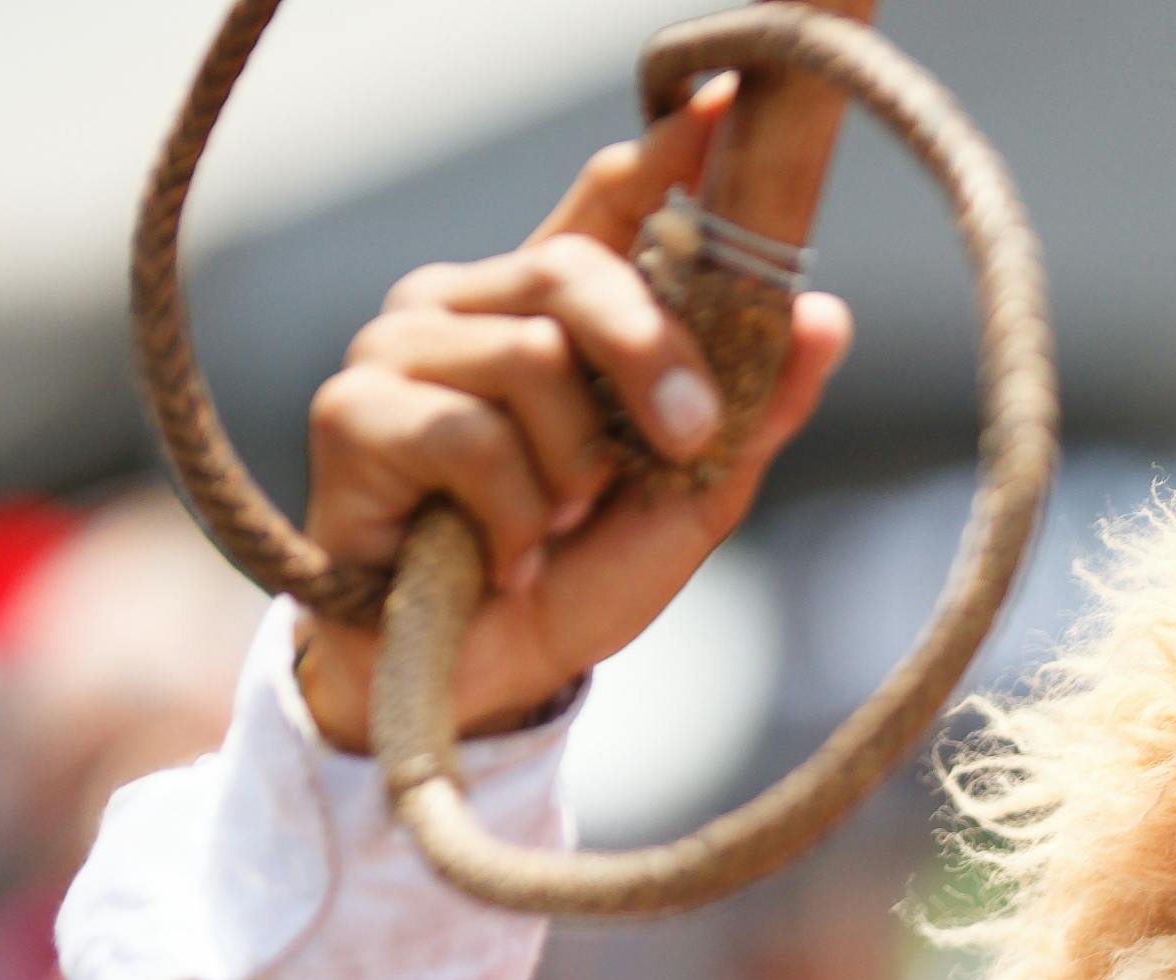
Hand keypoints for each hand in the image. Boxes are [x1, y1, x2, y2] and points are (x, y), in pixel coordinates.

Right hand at [292, 78, 849, 754]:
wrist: (482, 678)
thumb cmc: (575, 578)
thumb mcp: (690, 500)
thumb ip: (752, 414)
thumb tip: (822, 317)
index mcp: (550, 312)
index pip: (606, 206)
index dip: (661, 155)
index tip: (721, 104)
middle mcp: (468, 303)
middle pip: (578, 271)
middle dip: (652, 358)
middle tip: (682, 440)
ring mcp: (401, 347)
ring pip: (533, 360)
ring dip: (571, 469)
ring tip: (551, 523)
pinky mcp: (353, 410)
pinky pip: (471, 435)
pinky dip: (512, 513)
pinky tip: (496, 549)